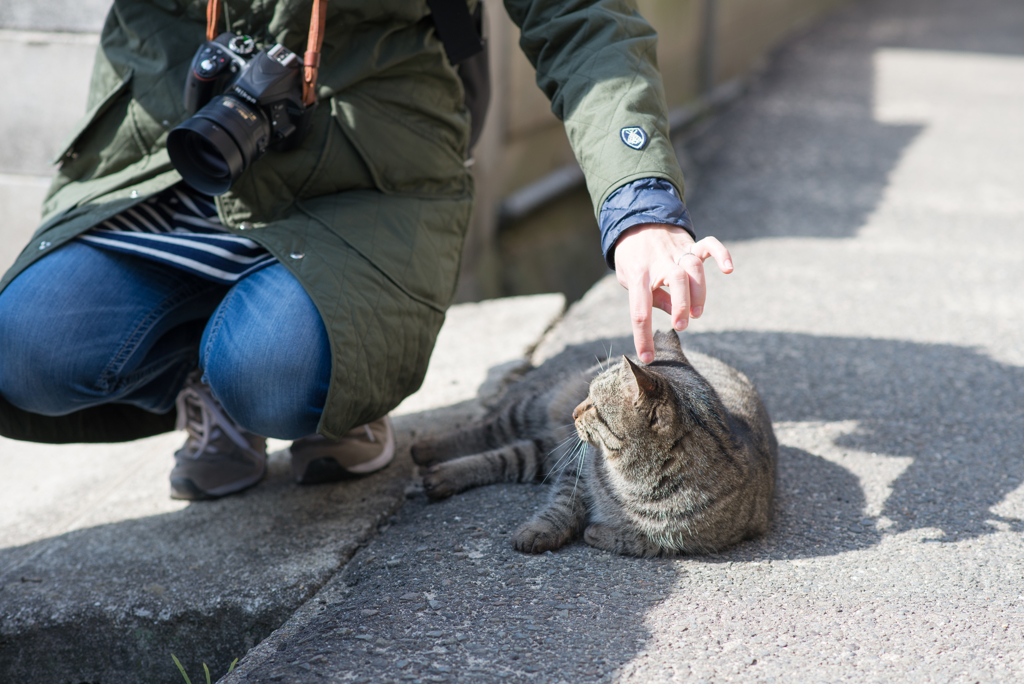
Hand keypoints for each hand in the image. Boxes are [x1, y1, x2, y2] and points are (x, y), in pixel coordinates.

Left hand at [613, 224, 733, 362]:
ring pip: (694, 267)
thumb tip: (672, 312)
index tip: (648, 357)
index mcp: (638, 274)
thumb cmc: (632, 258)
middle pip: (676, 280)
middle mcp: (659, 261)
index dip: (643, 336)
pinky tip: (728, 269)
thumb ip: (650, 296)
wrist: (635, 220)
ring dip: (698, 292)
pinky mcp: (691, 244)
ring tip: (696, 314)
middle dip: (681, 305)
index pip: (639, 308)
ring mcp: (677, 252)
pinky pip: (710, 245)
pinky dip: (721, 254)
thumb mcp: (630, 279)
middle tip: (681, 325)